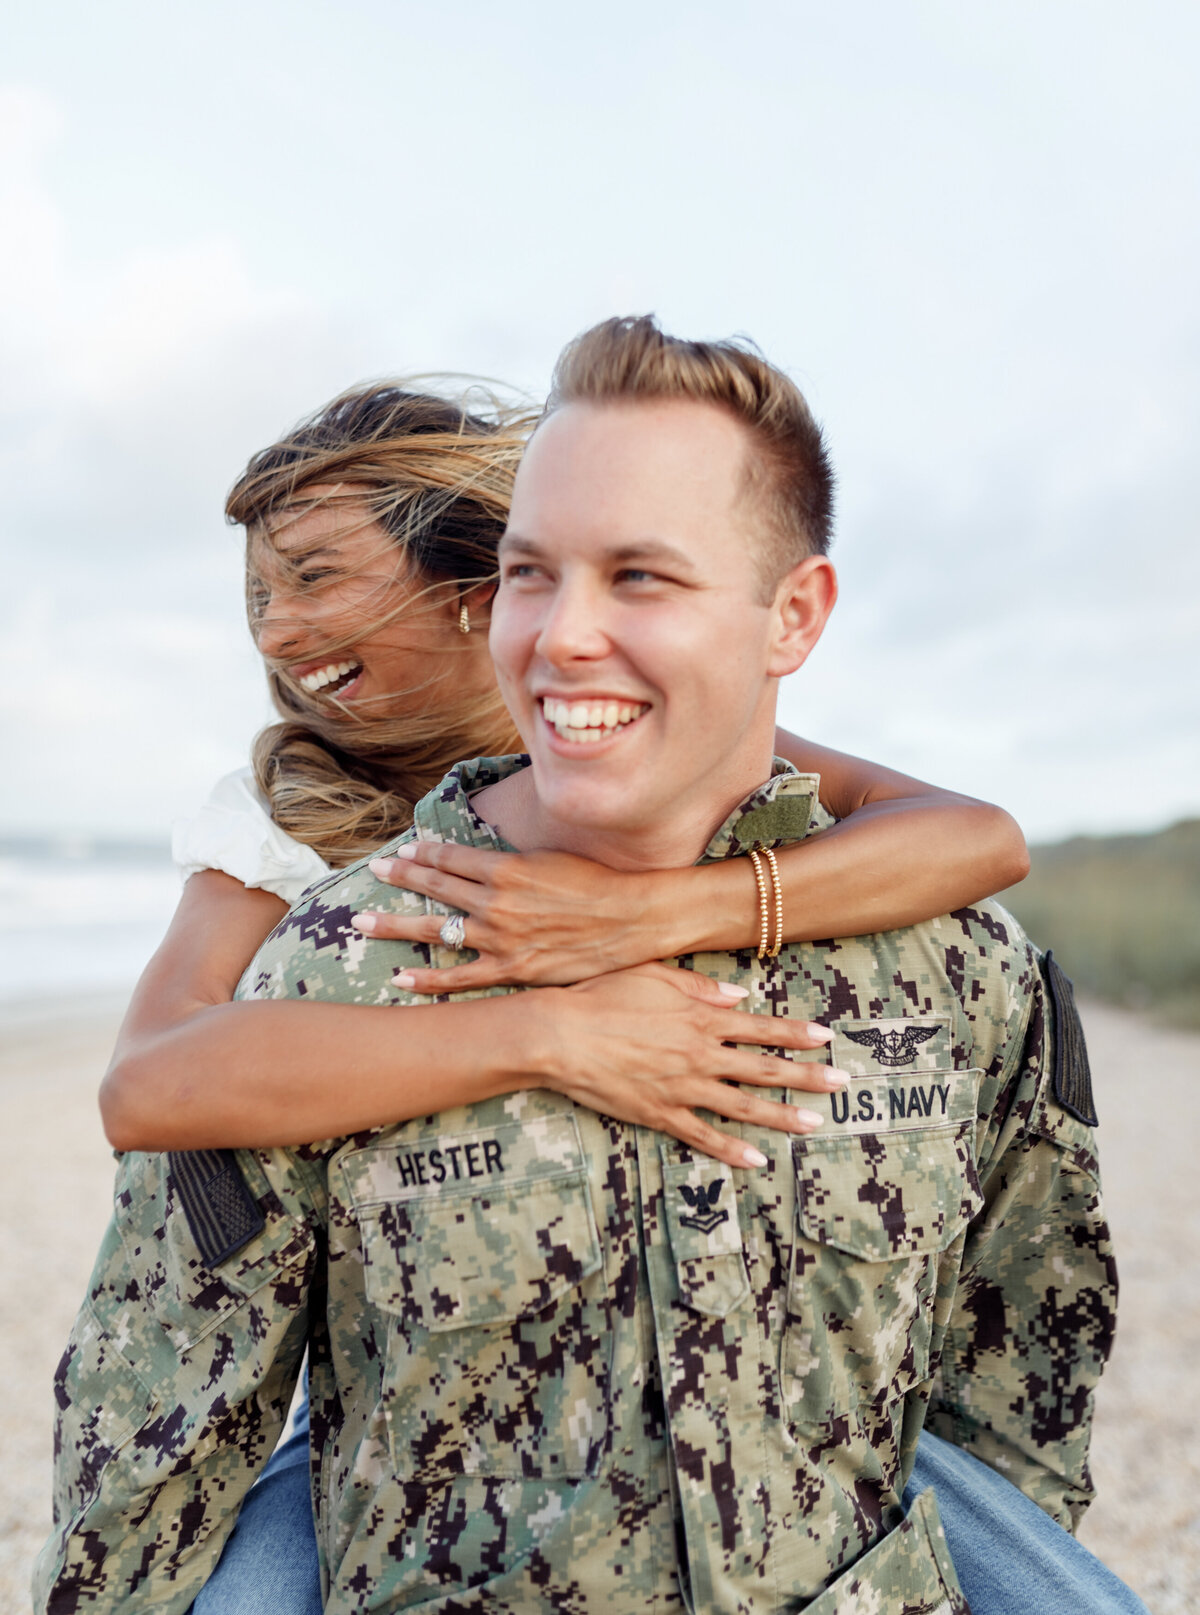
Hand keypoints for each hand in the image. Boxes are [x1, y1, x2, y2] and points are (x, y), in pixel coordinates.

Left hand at [351, 842, 657, 989]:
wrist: (631, 919)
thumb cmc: (598, 884)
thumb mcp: (552, 858)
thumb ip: (515, 862)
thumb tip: (487, 861)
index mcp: (506, 868)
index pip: (451, 857)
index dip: (424, 853)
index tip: (405, 851)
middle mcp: (496, 901)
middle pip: (435, 886)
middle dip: (400, 877)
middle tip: (375, 872)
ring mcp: (500, 937)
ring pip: (435, 930)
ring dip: (395, 924)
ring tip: (361, 922)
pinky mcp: (511, 969)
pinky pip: (459, 977)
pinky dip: (427, 980)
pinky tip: (401, 979)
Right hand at [537, 962, 848, 1168]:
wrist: (561, 1035)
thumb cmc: (602, 996)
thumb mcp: (653, 975)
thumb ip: (700, 986)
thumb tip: (739, 996)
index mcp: (701, 1018)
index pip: (761, 1027)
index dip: (796, 1032)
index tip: (827, 1037)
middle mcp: (700, 1055)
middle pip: (765, 1069)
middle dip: (808, 1076)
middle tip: (842, 1084)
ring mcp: (683, 1087)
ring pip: (744, 1107)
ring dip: (782, 1116)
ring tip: (814, 1124)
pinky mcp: (661, 1114)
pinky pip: (703, 1136)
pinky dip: (731, 1150)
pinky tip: (757, 1159)